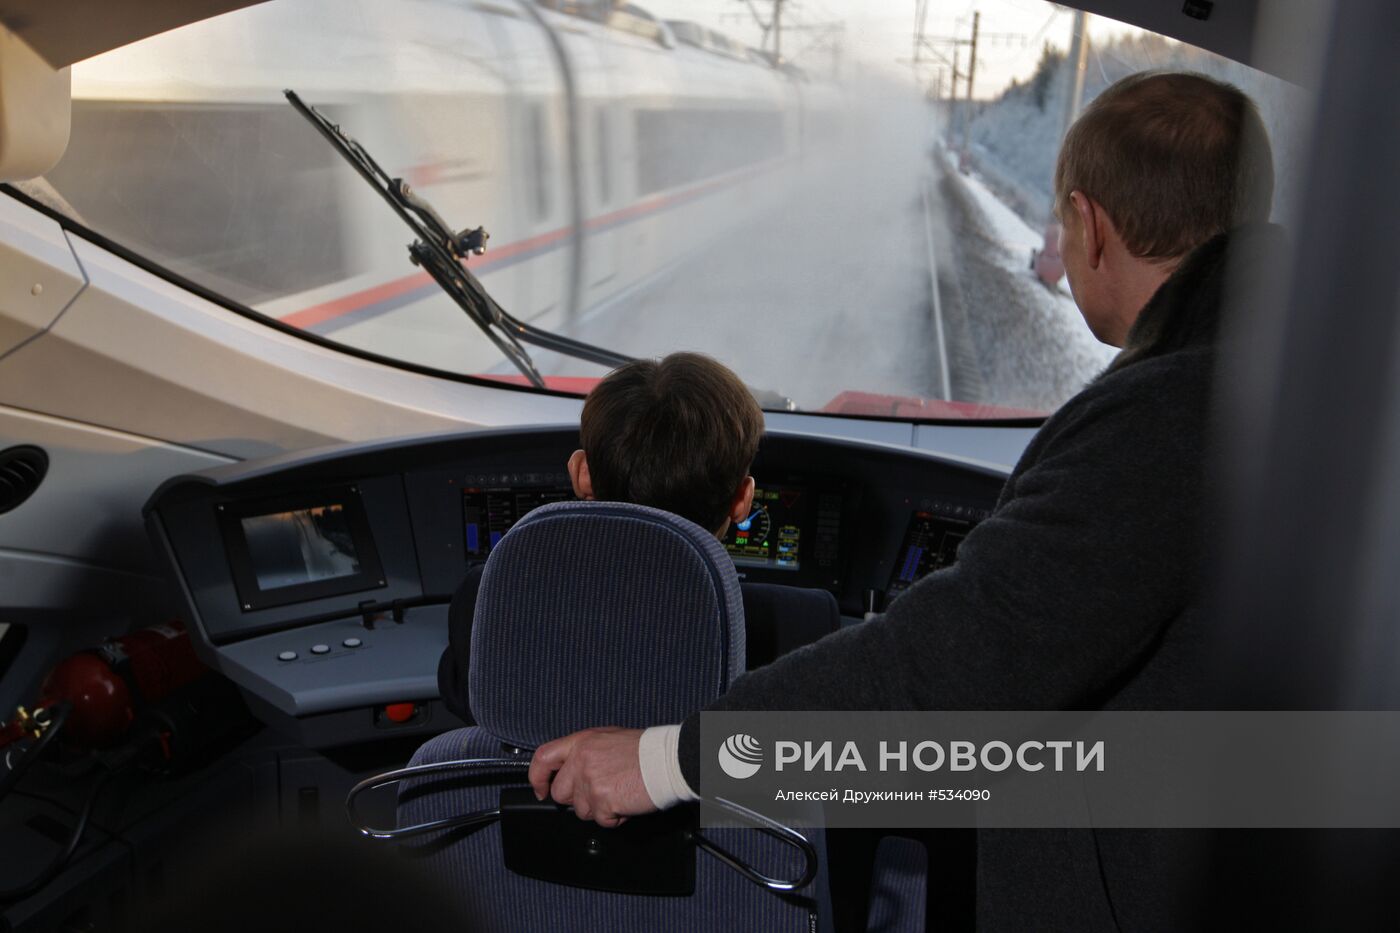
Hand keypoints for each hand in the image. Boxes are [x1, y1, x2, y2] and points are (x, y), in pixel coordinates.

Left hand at [528, 727, 655, 827]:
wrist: (667, 760)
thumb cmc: (645, 750)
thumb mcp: (608, 739)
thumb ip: (585, 754)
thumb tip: (571, 773)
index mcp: (581, 742)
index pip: (543, 758)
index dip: (538, 778)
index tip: (542, 790)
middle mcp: (581, 760)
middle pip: (560, 794)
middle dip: (577, 800)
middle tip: (600, 793)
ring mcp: (590, 781)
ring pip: (581, 811)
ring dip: (599, 809)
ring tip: (619, 793)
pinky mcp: (603, 800)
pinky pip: (601, 820)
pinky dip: (615, 817)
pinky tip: (627, 802)